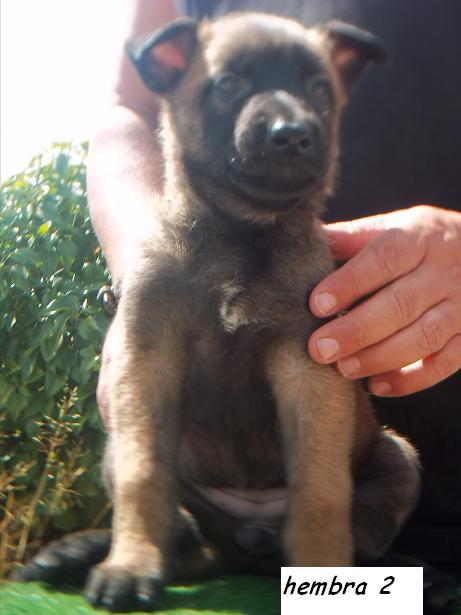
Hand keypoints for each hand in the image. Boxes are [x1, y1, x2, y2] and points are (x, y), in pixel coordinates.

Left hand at [308, 205, 460, 395]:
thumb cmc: (418, 242)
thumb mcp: (389, 228)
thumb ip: (349, 239)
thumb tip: (304, 244)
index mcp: (418, 237)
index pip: (384, 259)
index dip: (350, 283)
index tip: (317, 304)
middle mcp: (443, 272)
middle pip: (402, 303)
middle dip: (357, 330)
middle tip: (320, 349)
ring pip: (425, 336)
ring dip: (381, 357)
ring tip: (344, 369)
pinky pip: (445, 362)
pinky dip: (411, 379)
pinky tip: (377, 385)